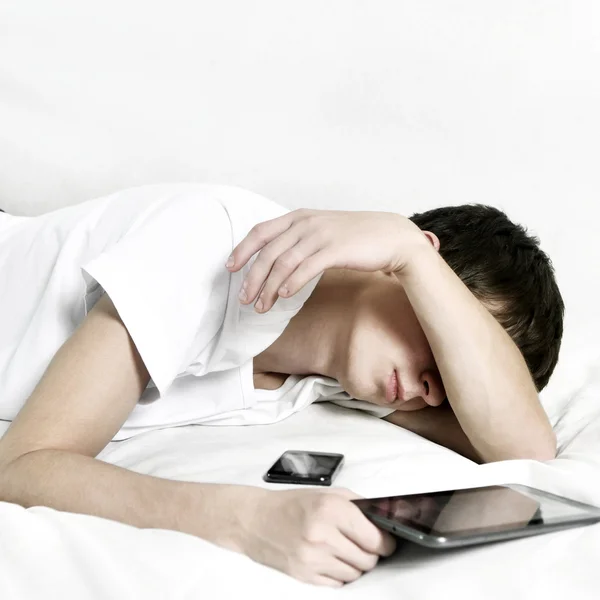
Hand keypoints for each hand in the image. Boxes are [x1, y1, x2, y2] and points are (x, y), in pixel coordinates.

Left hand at [226, 209, 428, 312]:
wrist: (391, 236)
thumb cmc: (355, 237)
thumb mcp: (321, 231)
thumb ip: (298, 240)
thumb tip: (275, 261)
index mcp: (299, 217)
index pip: (261, 232)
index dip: (242, 250)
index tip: (230, 268)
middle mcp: (306, 223)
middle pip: (268, 252)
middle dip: (252, 278)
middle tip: (244, 299)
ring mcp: (321, 235)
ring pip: (284, 263)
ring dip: (269, 288)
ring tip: (261, 307)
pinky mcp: (336, 249)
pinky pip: (307, 267)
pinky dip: (292, 283)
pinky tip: (284, 296)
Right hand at [239, 487, 396, 586]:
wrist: (255, 520)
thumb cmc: (290, 505)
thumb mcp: (326, 493)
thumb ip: (358, 504)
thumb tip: (383, 518)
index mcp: (330, 510)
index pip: (374, 538)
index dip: (385, 541)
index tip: (386, 541)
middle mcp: (322, 535)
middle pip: (368, 559)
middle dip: (371, 552)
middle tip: (364, 543)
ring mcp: (312, 559)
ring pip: (355, 574)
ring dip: (355, 564)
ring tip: (343, 549)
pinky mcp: (305, 576)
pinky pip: (337, 583)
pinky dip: (339, 573)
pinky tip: (330, 558)